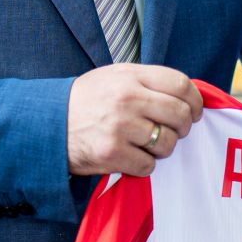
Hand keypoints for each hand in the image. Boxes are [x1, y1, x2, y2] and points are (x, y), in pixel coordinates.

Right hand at [67, 64, 203, 176]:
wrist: (47, 123)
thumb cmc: (86, 101)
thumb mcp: (114, 77)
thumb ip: (148, 82)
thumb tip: (187, 94)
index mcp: (131, 76)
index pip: (181, 84)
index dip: (195, 101)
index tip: (195, 111)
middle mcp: (128, 99)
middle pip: (180, 115)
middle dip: (183, 127)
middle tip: (174, 131)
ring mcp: (120, 127)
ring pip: (167, 143)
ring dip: (162, 148)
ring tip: (146, 144)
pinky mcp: (112, 153)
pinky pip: (148, 165)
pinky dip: (144, 165)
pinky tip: (130, 156)